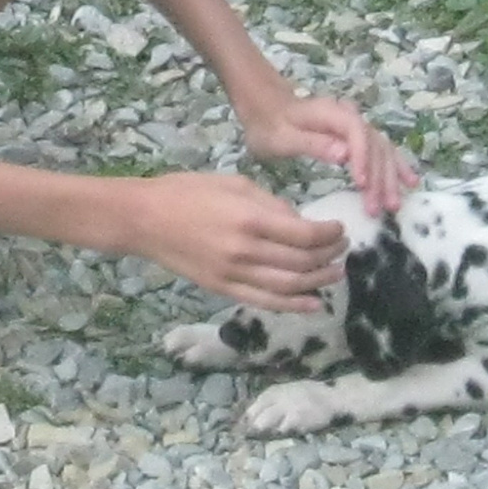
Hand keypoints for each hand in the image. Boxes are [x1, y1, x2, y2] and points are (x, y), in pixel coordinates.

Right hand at [123, 171, 348, 313]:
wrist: (144, 219)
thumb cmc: (187, 191)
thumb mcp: (234, 183)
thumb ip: (270, 203)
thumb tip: (300, 222)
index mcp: (249, 218)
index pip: (304, 235)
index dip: (329, 234)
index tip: (340, 229)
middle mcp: (245, 251)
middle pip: (301, 262)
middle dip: (328, 256)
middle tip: (342, 248)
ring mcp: (233, 274)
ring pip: (288, 286)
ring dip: (318, 282)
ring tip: (336, 274)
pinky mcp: (223, 289)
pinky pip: (264, 302)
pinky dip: (292, 305)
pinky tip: (313, 303)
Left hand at [239, 93, 419, 217]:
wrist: (266, 107)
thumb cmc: (269, 124)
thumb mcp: (282, 137)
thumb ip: (313, 144)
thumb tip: (344, 154)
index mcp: (331, 114)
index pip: (357, 134)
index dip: (363, 159)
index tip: (362, 186)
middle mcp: (350, 116)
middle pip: (373, 144)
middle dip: (379, 177)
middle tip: (378, 208)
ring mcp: (356, 125)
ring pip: (381, 149)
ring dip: (389, 177)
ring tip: (394, 205)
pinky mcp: (357, 136)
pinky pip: (381, 150)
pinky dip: (395, 166)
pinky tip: (410, 181)